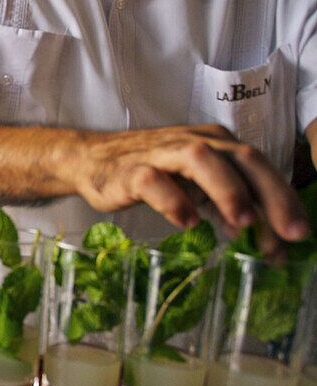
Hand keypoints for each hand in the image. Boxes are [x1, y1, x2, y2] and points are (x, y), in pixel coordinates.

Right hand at [71, 124, 309, 251]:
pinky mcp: (130, 170)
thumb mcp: (196, 188)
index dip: (283, 198)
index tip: (298, 234)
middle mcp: (194, 142)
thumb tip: (269, 243)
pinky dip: (173, 200)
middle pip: (240, 158)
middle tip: (288, 232)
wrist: (90, 159)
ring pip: (200, 159)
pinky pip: (152, 181)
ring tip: (241, 223)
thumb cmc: (151, 173)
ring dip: (226, 189)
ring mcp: (160, 153)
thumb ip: (229, 208)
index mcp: (216, 143)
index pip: (258, 166)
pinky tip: (186, 223)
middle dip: (269, 195)